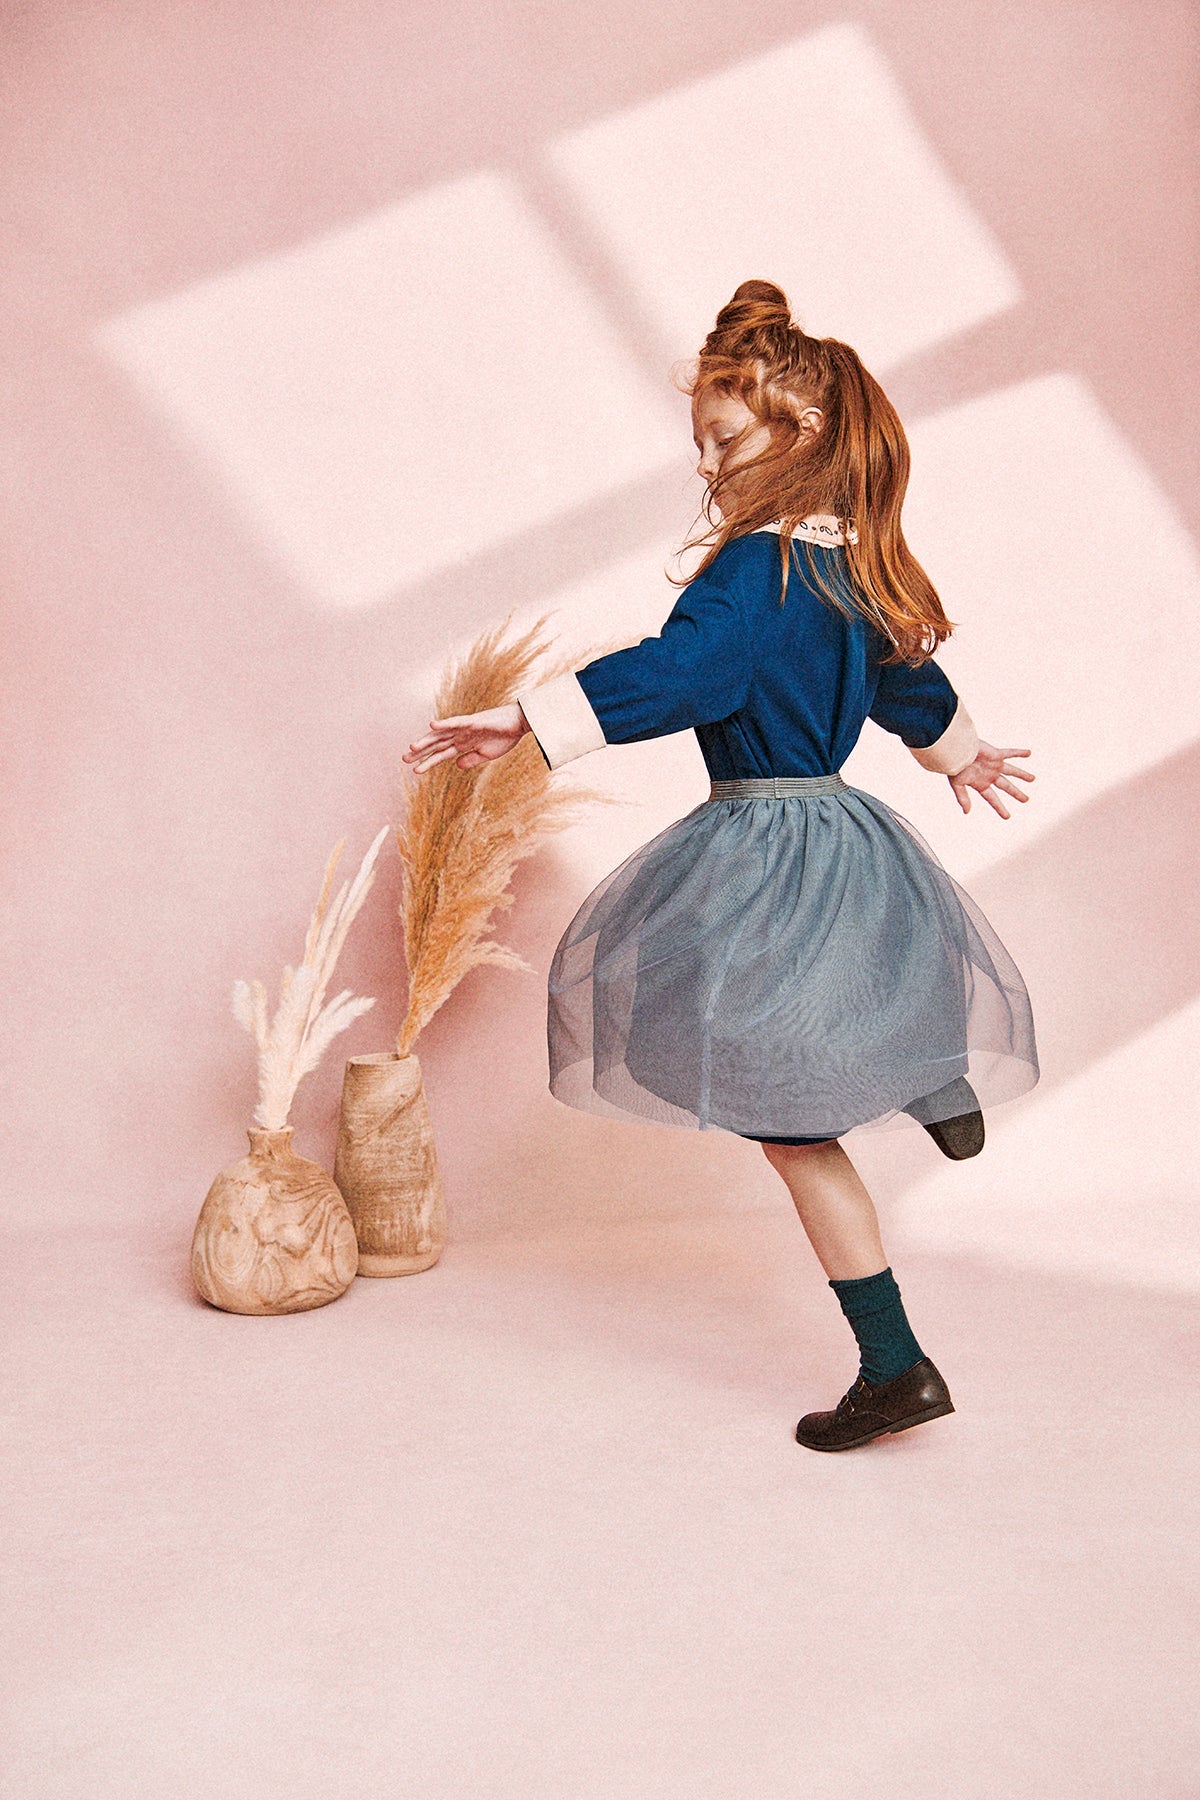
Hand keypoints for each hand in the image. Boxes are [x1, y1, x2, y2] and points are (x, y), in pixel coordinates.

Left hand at [403, 701, 528, 773]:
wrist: (520, 724)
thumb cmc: (505, 737)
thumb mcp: (486, 755)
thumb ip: (470, 760)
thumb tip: (456, 765)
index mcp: (463, 744)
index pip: (441, 754)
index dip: (428, 762)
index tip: (415, 770)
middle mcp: (460, 735)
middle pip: (436, 744)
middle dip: (421, 751)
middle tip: (404, 758)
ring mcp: (465, 727)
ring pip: (442, 735)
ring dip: (427, 740)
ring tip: (412, 748)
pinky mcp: (473, 721)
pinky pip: (456, 722)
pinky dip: (444, 724)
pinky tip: (432, 726)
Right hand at [948, 741, 1034, 817]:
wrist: (957, 749)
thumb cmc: (955, 766)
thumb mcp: (958, 785)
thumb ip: (963, 798)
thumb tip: (967, 812)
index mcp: (981, 784)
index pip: (993, 799)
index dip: (1000, 808)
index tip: (1007, 817)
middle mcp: (989, 775)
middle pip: (1006, 786)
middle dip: (1016, 793)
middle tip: (1026, 800)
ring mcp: (994, 765)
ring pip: (1012, 771)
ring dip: (1022, 775)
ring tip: (1033, 779)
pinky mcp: (996, 754)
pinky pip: (1010, 753)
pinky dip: (1019, 753)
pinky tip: (1029, 753)